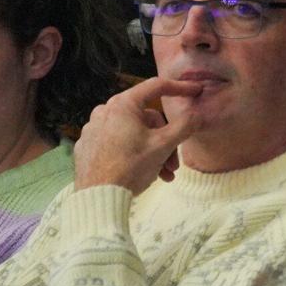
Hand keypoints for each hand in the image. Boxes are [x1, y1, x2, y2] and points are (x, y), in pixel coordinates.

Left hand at [72, 76, 202, 195]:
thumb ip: (184, 125)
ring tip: (163, 173)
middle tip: (174, 161)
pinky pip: (118, 143)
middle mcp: (104, 111)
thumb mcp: (164, 145)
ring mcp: (93, 129)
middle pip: (147, 117)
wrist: (98, 198)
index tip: (196, 91)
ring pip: (134, 132)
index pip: (156, 87)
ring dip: (154, 151)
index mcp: (122, 105)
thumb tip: (198, 114)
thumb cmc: (131, 167)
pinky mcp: (88, 147)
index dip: (180, 88)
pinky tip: (142, 172)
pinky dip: (134, 154)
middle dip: (166, 139)